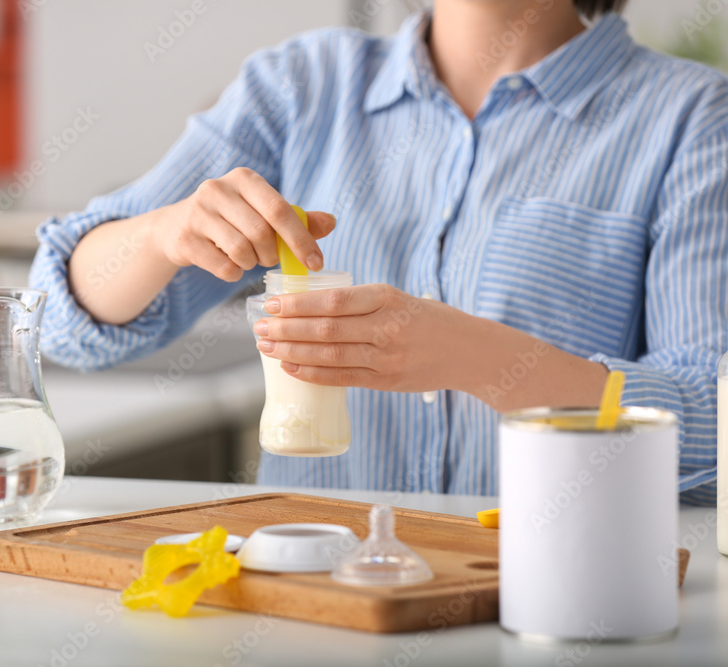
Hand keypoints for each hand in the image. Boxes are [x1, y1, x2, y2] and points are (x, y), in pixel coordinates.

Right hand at [153, 167, 335, 281]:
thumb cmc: (230, 220)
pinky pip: (223, 267)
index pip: (280, 210)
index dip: (301, 240)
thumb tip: (331, 222)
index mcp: (244, 178)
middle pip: (262, 233)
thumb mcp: (262, 212)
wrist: (176, 227)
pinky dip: (233, 273)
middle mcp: (218, 189)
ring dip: (251, 263)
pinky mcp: (184, 238)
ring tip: (247, 258)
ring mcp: (198, 212)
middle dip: (271, 254)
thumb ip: (296, 218)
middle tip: (267, 258)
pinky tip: (229, 265)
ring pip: (241, 251)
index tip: (316, 263)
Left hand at [253, 284, 468, 391]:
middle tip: (259, 327)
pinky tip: (291, 366)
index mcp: (386, 298)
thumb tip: (308, 305)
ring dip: (292, 351)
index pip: (332, 301)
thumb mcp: (397, 298)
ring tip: (267, 346)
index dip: (297, 304)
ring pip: (329, 354)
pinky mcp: (386, 381)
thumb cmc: (427, 319)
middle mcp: (386, 327)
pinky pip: (341, 377)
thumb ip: (359, 302)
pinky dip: (313, 372)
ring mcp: (386, 357)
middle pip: (325, 329)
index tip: (272, 303)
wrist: (468, 351)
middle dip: (286, 328)